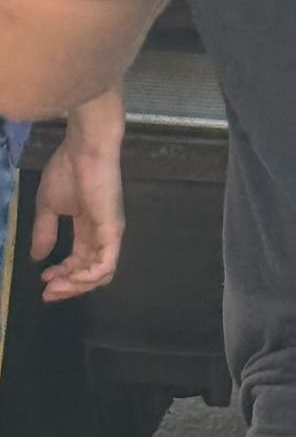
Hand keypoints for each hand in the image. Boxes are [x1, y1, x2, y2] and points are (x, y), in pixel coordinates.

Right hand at [31, 87, 125, 301]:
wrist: (85, 148)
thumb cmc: (68, 169)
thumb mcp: (49, 206)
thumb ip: (45, 231)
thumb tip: (38, 258)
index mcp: (88, 227)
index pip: (80, 260)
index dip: (63, 275)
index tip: (43, 281)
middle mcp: (102, 233)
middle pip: (91, 272)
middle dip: (68, 286)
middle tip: (47, 292)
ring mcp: (109, 232)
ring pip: (100, 274)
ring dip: (75, 286)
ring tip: (53, 287)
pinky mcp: (112, 230)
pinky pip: (105, 264)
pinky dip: (87, 278)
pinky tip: (67, 278)